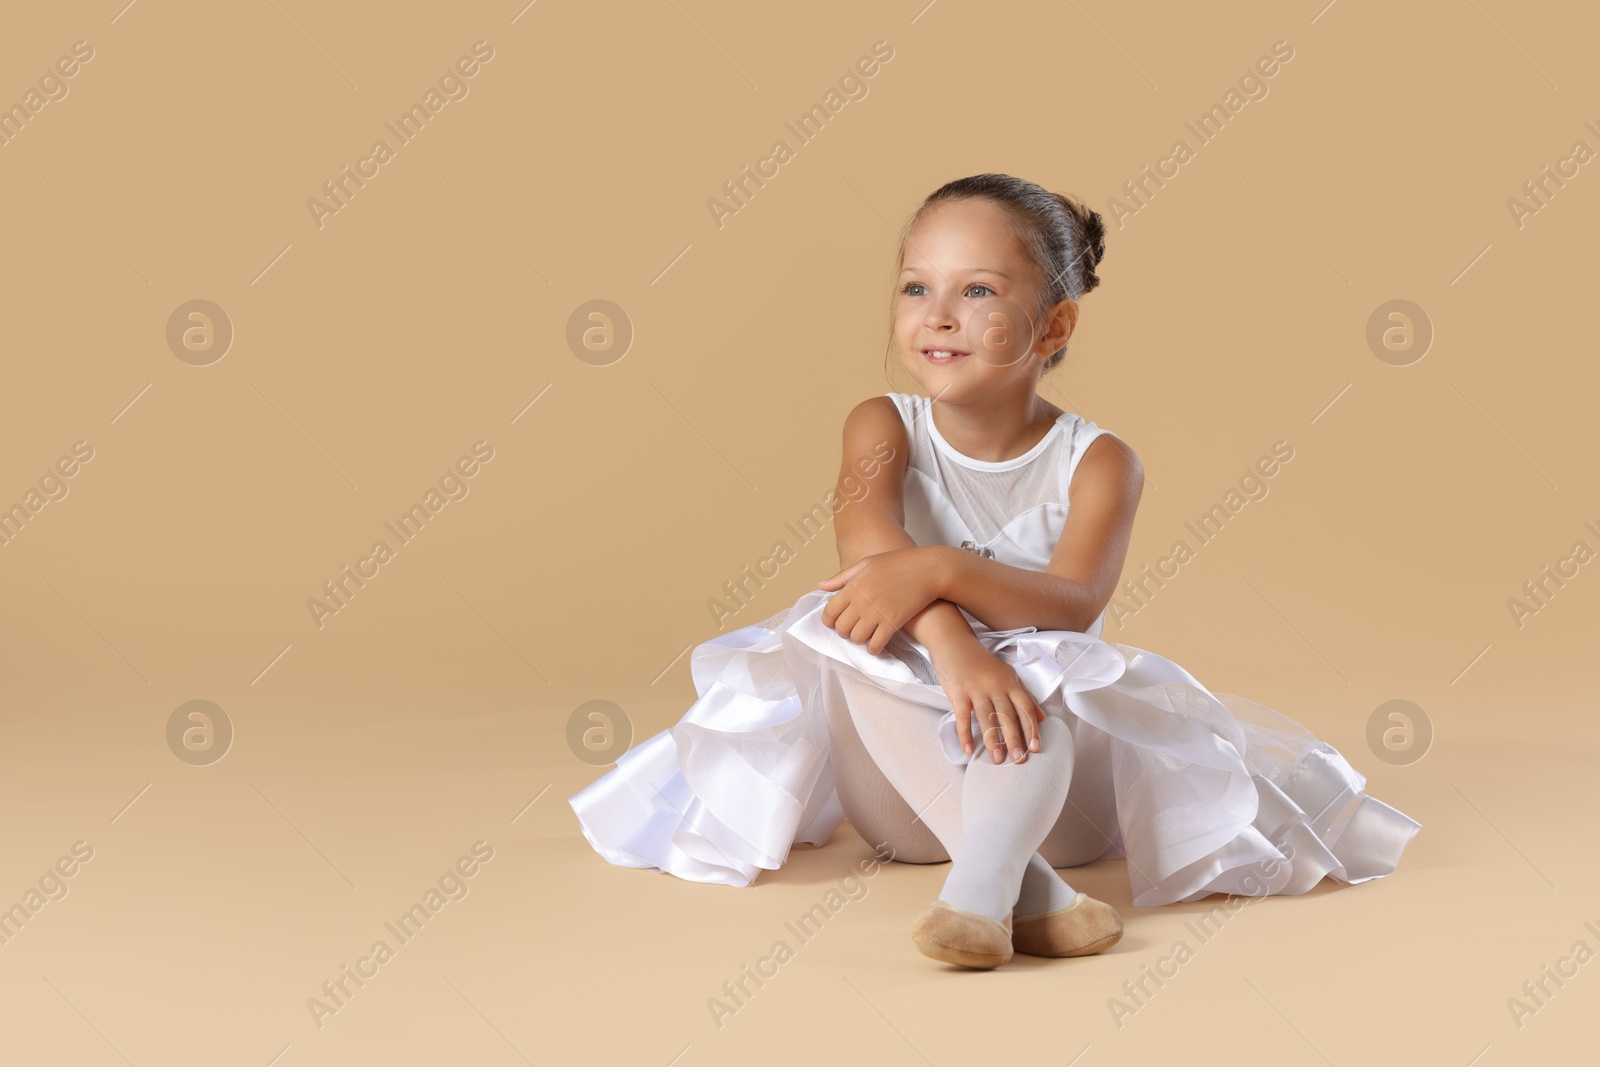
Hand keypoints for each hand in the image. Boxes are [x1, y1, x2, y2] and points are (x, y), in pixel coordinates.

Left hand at [816, 546, 942, 655]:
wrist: (928, 569)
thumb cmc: (898, 563)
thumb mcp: (867, 563)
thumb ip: (842, 577)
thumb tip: (821, 585)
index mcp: (853, 586)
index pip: (830, 611)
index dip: (828, 621)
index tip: (833, 624)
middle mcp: (862, 601)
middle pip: (842, 627)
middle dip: (843, 632)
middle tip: (850, 631)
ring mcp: (877, 613)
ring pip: (857, 638)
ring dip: (858, 640)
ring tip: (863, 637)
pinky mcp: (893, 623)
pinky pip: (876, 644)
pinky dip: (873, 648)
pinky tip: (875, 646)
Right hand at [928, 637, 1047, 763]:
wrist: (955, 643)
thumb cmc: (982, 662)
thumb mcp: (1008, 674)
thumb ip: (1025, 695)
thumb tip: (1042, 717)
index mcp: (1010, 682)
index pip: (1025, 707)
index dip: (1031, 728)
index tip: (1035, 747)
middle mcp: (995, 686)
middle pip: (1007, 715)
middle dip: (1015, 739)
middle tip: (1019, 759)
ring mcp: (976, 689)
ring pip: (987, 717)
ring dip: (992, 740)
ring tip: (998, 759)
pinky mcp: (958, 692)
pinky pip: (962, 716)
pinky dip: (965, 734)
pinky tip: (968, 749)